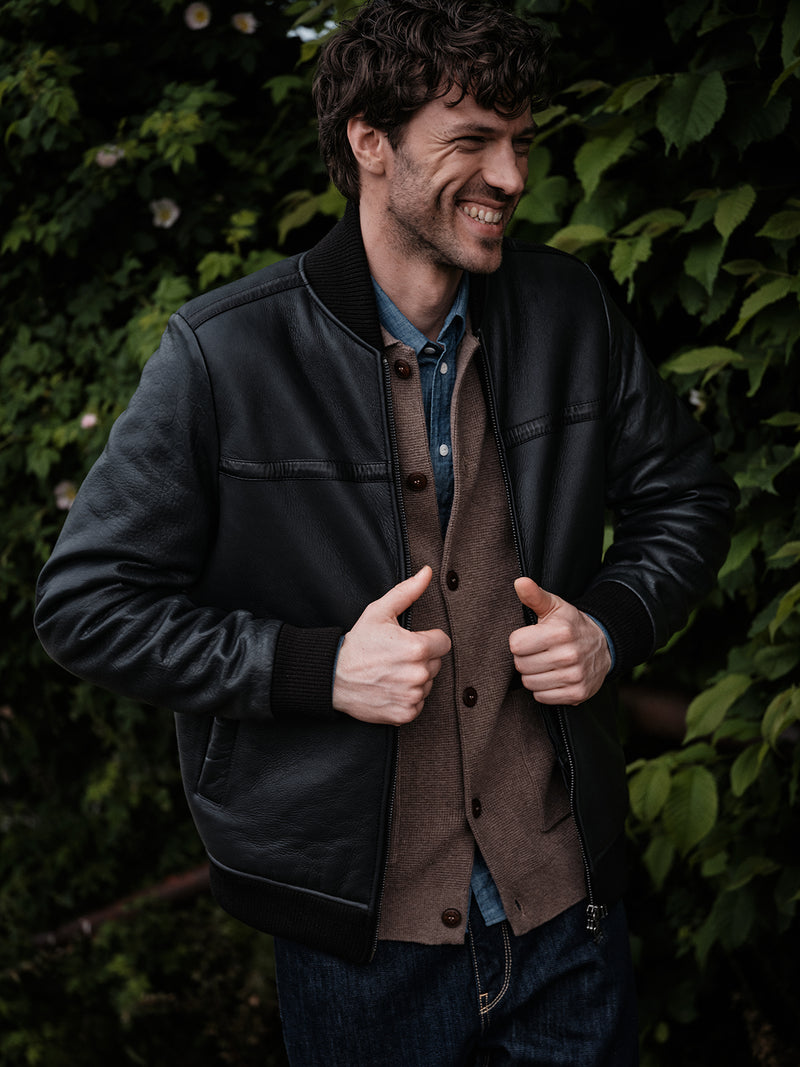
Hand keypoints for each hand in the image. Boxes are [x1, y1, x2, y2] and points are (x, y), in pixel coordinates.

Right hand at [333, 566, 451, 724]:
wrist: (333, 677)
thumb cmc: (357, 644)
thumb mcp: (379, 612)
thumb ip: (407, 591)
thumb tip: (427, 572)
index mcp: (417, 648)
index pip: (443, 643)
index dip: (428, 640)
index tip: (410, 641)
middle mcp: (418, 674)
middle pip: (435, 663)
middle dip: (421, 659)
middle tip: (396, 657)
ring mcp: (412, 696)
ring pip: (428, 684)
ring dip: (414, 679)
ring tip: (391, 672)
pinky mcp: (405, 714)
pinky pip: (419, 704)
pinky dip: (407, 698)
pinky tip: (390, 688)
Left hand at [509, 577, 610, 705]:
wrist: (603, 645)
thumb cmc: (570, 624)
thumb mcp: (554, 606)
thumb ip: (534, 595)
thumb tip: (519, 582)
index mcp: (560, 632)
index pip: (516, 645)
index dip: (520, 641)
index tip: (531, 638)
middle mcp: (569, 655)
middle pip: (521, 665)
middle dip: (525, 658)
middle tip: (538, 651)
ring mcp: (574, 676)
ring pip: (530, 683)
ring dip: (533, 675)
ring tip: (545, 663)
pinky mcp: (577, 694)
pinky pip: (542, 697)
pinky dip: (544, 689)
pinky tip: (553, 676)